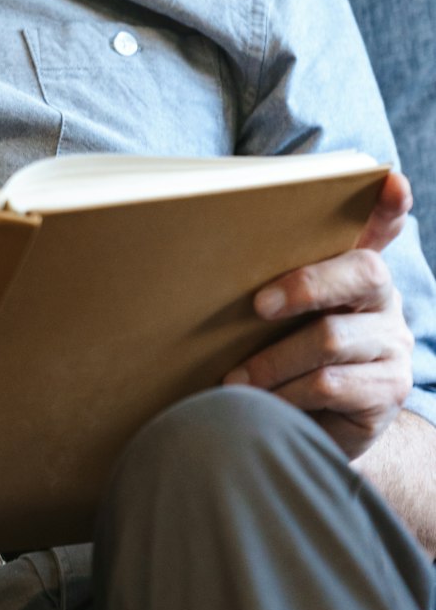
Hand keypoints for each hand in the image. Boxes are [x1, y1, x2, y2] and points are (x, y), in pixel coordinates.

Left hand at [228, 168, 414, 458]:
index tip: (389, 181)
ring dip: (272, 361)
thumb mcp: (275, 318)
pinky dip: (286, 394)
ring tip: (235, 378)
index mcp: (356, 272)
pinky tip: (262, 402)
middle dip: (305, 286)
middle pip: (361, 273)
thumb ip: (269, 281)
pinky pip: (330, 384)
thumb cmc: (283, 358)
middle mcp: (385, 302)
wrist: (312, 428)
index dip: (387, 206)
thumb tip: (216, 243)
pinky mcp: (388, 390)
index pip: (381, 229)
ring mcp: (393, 346)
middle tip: (256, 306)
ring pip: (330, 338)